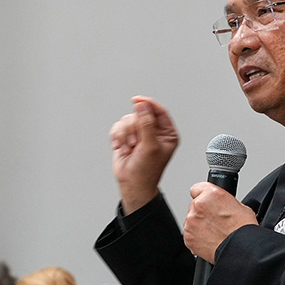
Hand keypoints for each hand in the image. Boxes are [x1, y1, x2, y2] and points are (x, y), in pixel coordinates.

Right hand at [110, 97, 179, 213]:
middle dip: (133, 129)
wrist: (131, 183)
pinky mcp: (126, 137)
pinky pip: (118, 127)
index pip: (159, 111)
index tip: (137, 101)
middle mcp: (154, 132)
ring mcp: (140, 134)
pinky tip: (119, 147)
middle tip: (134, 143)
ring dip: (124, 135)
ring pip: (127, 120)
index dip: (148, 104)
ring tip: (127, 148)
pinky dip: (117, 137)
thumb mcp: (150, 146)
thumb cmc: (146, 171)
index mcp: (167, 134)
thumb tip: (142, 105)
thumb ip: (146, 124)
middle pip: (140, 115)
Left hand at [183, 182, 258, 262]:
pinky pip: (190, 233)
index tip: (207, 201)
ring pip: (192, 220)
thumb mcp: (240, 206)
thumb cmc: (243, 230)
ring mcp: (190, 222)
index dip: (203, 195)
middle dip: (203, 212)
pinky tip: (210, 240)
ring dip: (200, 224)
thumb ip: (224, 202)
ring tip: (215, 232)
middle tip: (216, 221)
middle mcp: (197, 206)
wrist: (241, 250)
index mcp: (211, 194)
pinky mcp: (188, 236)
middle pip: (195, 205)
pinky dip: (197, 237)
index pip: (197, 188)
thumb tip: (221, 204)